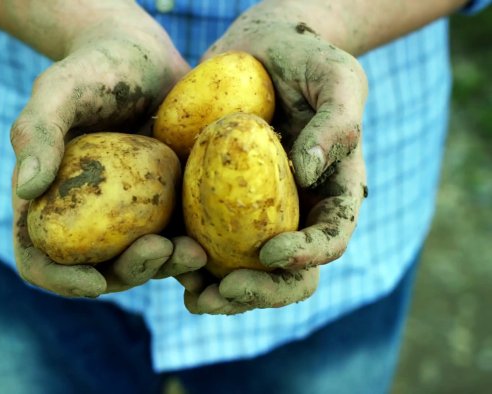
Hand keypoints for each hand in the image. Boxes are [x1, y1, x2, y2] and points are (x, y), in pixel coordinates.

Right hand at [10, 16, 205, 296]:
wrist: (144, 56)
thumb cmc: (94, 68)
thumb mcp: (60, 89)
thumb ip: (37, 131)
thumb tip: (24, 188)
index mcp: (46, 202)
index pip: (38, 259)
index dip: (60, 281)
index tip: (94, 282)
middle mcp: (84, 218)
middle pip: (97, 272)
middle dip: (128, 274)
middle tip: (160, 250)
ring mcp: (125, 217)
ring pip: (140, 263)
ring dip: (165, 268)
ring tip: (195, 251)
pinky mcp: (162, 208)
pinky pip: (172, 240)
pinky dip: (189, 250)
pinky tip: (212, 242)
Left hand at [179, 4, 367, 313]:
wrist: (259, 47)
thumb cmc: (306, 58)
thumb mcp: (336, 77)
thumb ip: (337, 122)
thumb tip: (308, 172)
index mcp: (329, 195)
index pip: (330, 240)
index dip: (307, 257)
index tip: (272, 252)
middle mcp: (291, 213)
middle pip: (286, 275)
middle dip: (259, 293)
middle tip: (226, 290)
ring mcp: (250, 214)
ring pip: (241, 272)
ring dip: (217, 293)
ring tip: (191, 292)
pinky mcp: (211, 203)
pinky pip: (199, 242)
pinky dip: (181, 259)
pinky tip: (161, 259)